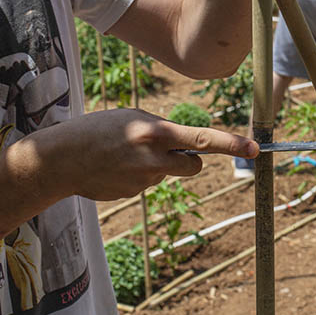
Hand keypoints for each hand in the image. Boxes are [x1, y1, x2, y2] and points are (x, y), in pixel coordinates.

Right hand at [48, 108, 257, 200]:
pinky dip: (137, 176)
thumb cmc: (97, 130)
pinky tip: (114, 168)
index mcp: (155, 133)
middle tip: (168, 151)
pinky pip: (147, 183)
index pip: (203, 140)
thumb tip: (182, 148)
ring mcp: (144, 181)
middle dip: (190, 160)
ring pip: (167, 173)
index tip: (255, 148)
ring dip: (156, 166)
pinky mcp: (133, 194)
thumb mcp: (132, 119)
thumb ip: (160, 131)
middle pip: (194, 165)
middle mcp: (154, 158)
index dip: (232, 144)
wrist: (60, 159)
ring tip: (124, 155)